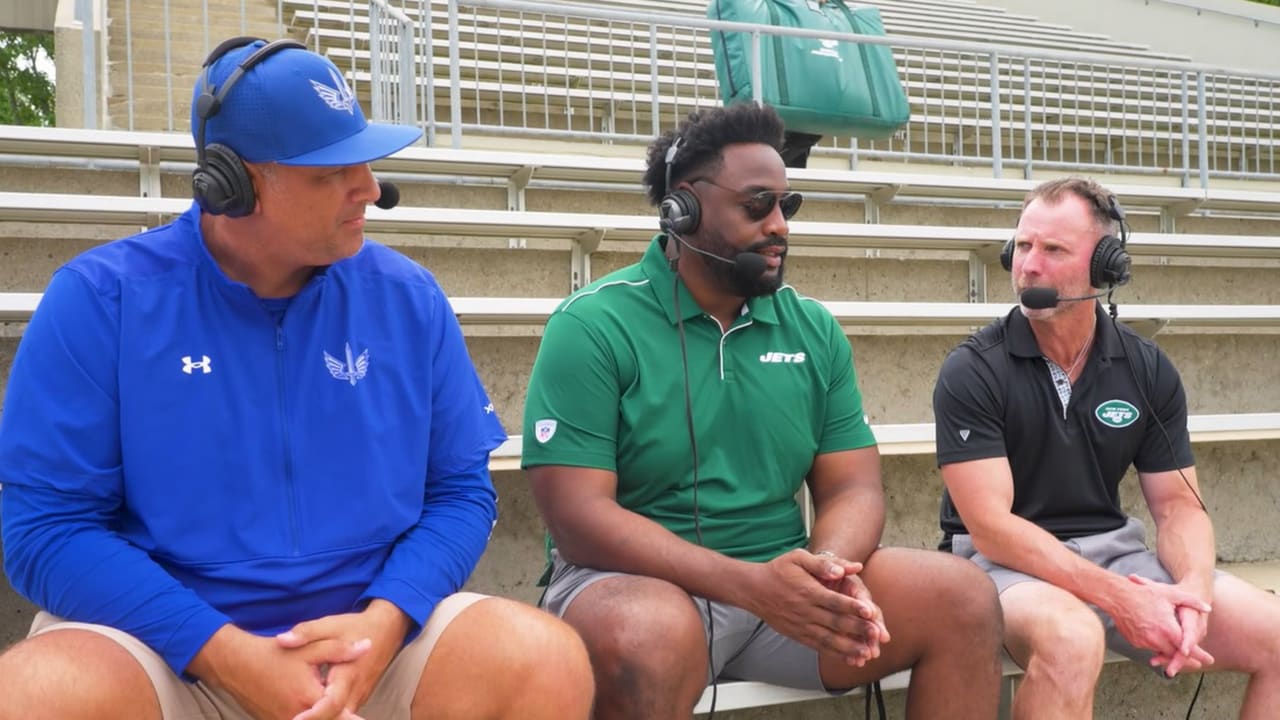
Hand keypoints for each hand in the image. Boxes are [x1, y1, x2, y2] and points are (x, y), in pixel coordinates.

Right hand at [189, 624, 370, 719]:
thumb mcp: (310, 647)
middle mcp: (295, 716)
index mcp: (308, 698)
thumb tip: (367, 646)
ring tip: (343, 713)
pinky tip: (317, 709)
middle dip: (341, 716)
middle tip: (356, 717)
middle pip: (327, 719)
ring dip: (325, 715)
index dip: (353, 718)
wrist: (237, 663)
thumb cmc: (274, 654)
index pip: (338, 713)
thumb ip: (340, 649)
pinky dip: (310, 716)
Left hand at [279, 600, 411, 719]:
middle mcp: (356, 690)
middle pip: (336, 716)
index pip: (332, 703)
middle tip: (293, 718)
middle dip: (316, 719)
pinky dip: (329, 714)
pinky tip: (311, 710)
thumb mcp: (330, 625)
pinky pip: (344, 712)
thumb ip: (307, 632)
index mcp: (348, 674)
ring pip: (341, 716)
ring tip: (299, 715)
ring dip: (323, 717)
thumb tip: (283, 640)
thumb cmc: (357, 627)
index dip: (314, 715)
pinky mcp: (358, 697)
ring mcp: (359, 696)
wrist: (387, 629)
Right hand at [743, 549, 884, 664]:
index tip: (870, 612)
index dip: (853, 607)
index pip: (834, 601)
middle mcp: (805, 611)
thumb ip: (822, 563)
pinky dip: (836, 654)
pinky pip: (820, 647)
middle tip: (877, 635)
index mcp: (808, 591)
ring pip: (829, 639)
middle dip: (858, 630)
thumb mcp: (798, 558)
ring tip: (868, 653)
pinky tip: (851, 658)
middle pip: (835, 622)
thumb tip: (844, 569)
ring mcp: (802, 626)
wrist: (754, 589)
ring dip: (849, 647)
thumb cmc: (778, 570)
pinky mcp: (799, 635)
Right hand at [1108, 574, 1210, 661]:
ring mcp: (1144, 642)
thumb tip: (1207, 608)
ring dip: (1170, 652)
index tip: (1209, 661)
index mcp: (1167, 628)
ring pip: (1162, 652)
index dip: (1200, 656)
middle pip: (1175, 655)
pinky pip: (1150, 647)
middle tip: (1197, 664)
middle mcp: (1156, 638)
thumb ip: (1192, 601)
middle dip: (1187, 660)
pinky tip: (1159, 640)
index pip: (1187, 648)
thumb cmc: (1144, 594)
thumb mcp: (1171, 594)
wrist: (1117, 596)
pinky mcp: (1135, 642)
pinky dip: (1157, 646)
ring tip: (1178, 652)